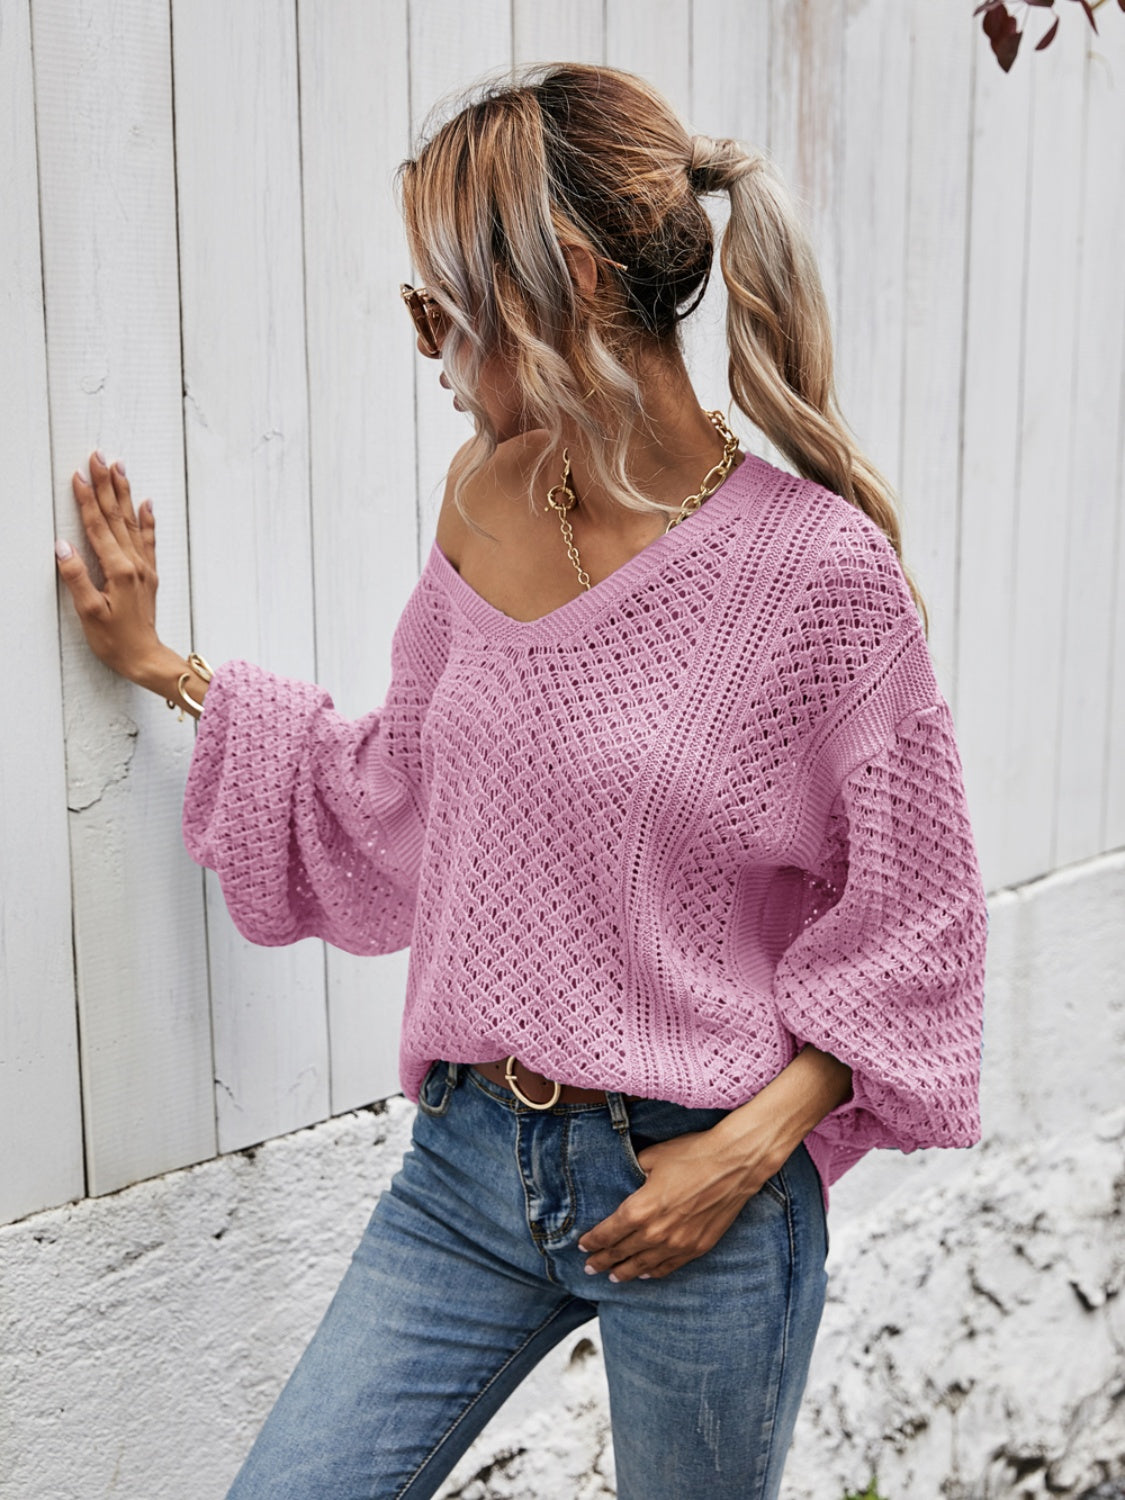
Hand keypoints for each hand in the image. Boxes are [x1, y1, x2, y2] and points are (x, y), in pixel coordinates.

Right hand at [55, 451, 162, 683]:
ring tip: (119, 468)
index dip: (86, 499)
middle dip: (106, 485)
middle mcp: (135, 563)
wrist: (147, 659)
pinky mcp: (149, 575)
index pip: (98, 526)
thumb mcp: (90, 613)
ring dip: (125, 494)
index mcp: (118, 570)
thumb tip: (62, 546)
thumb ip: (77, 578)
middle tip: (99, 457)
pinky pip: (149, 540)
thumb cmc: (117, 641)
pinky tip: (146, 503)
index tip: (77, 475)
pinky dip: (148, 519)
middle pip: (117, 517)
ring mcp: (144, 567)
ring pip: (133, 522)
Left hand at [577, 1126, 781, 1283]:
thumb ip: (633, 1171)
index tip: (583, 1246)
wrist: (734, 1163)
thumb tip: (625, 1176)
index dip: (593, 1241)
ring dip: (625, 1272)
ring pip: (643, 1266)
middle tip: (590, 1267)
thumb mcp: (653, 1157)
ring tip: (612, 1277)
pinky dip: (654, 1273)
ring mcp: (678, 1243)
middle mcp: (656, 1232)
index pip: (608, 1233)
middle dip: (602, 1261)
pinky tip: (645, 1274)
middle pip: (622, 1253)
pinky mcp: (697, 1247)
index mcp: (640, 1209)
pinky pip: (669, 1267)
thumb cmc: (693, 1154)